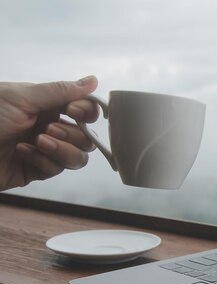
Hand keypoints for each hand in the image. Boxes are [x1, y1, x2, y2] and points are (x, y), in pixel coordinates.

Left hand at [0, 76, 98, 190]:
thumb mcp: (23, 97)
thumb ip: (60, 91)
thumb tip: (93, 80)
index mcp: (47, 104)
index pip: (84, 109)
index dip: (86, 112)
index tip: (72, 111)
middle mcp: (49, 126)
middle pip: (86, 136)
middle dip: (71, 134)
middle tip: (47, 130)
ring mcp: (45, 149)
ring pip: (78, 157)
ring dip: (61, 150)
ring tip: (37, 143)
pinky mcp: (37, 169)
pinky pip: (57, 169)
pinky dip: (42, 161)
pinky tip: (21, 152)